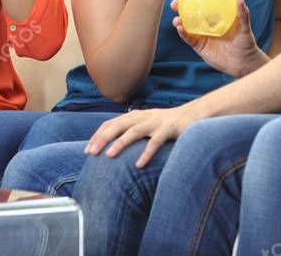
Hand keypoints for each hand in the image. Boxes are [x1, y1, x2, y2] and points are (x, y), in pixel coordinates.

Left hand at [85, 104, 199, 167]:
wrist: (193, 115)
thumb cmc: (167, 124)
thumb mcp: (146, 124)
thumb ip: (131, 130)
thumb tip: (111, 143)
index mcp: (135, 116)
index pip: (111, 123)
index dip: (98, 135)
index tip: (87, 149)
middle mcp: (143, 117)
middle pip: (118, 126)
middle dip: (102, 139)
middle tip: (91, 153)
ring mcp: (156, 122)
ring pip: (134, 132)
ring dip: (120, 143)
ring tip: (109, 156)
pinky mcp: (169, 130)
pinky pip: (155, 142)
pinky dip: (146, 153)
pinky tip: (138, 165)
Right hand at [172, 0, 267, 77]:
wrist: (243, 63)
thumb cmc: (245, 42)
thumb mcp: (244, 26)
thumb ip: (242, 14)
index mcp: (216, 15)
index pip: (202, 2)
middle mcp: (207, 24)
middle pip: (190, 12)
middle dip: (180, 6)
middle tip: (175, 2)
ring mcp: (201, 34)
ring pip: (186, 25)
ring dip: (179, 20)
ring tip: (177, 18)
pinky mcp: (199, 45)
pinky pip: (188, 38)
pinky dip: (183, 33)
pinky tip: (179, 27)